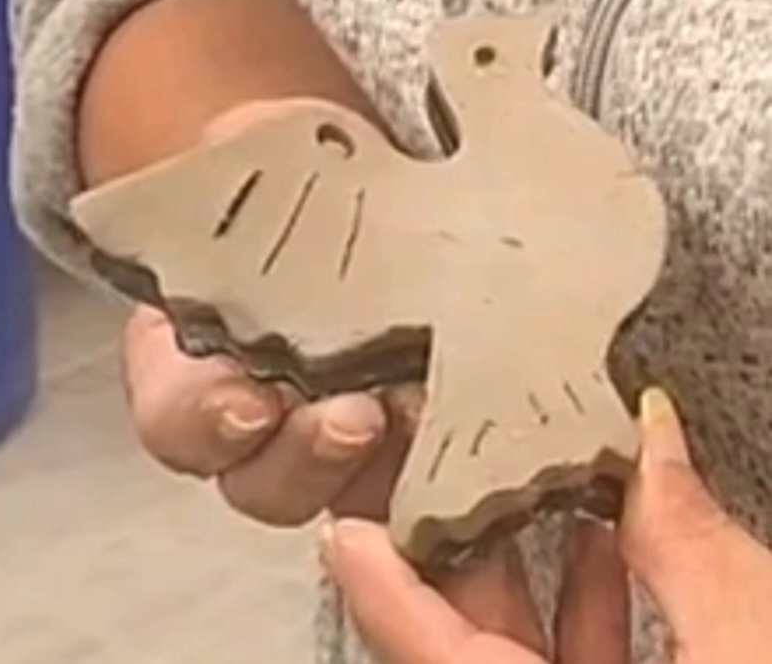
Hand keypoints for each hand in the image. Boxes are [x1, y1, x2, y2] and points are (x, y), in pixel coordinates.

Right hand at [119, 101, 417, 524]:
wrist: (370, 182)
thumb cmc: (295, 175)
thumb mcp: (256, 151)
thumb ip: (236, 162)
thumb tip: (242, 148)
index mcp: (197, 360)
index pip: (176, 418)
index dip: (203, 421)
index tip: (250, 402)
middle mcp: (266, 416)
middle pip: (264, 481)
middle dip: (306, 456)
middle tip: (356, 415)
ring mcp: (345, 434)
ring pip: (351, 493)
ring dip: (389, 467)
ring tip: (432, 410)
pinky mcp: (416, 432)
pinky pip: (428, 470)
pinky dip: (451, 454)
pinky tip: (485, 411)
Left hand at [322, 388, 771, 663]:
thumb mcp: (755, 644)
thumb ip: (690, 545)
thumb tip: (654, 435)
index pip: (430, 656)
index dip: (382, 585)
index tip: (345, 526)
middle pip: (467, 643)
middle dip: (464, 547)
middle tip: (453, 465)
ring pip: (519, 653)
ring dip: (535, 569)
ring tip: (543, 484)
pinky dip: (587, 607)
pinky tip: (615, 545)